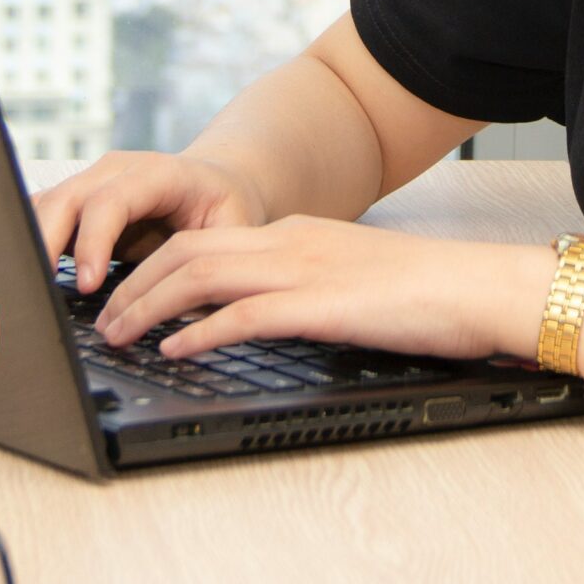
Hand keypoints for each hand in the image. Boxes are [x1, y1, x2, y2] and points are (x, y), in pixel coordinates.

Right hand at [31, 150, 271, 293]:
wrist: (214, 183)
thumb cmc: (224, 209)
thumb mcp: (234, 230)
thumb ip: (212, 265)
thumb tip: (184, 316)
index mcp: (157, 174)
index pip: (112, 200)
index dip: (94, 241)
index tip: (87, 285)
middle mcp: (115, 172)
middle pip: (66, 198)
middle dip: (47, 243)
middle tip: (40, 293)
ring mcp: (90, 182)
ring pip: (44, 205)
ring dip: (30, 245)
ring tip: (23, 290)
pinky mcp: (75, 202)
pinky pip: (40, 216)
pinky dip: (28, 244)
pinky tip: (22, 278)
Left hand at [96, 216, 555, 363]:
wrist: (480, 285)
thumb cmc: (426, 291)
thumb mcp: (349, 278)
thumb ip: (304, 285)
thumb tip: (263, 312)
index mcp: (296, 234)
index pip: (203, 238)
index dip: (153, 264)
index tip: (124, 291)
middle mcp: (290, 241)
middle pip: (187, 250)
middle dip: (135, 284)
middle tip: (103, 317)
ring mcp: (303, 269)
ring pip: (201, 276)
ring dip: (150, 306)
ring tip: (120, 334)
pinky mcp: (319, 304)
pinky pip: (243, 315)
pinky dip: (199, 332)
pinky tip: (176, 349)